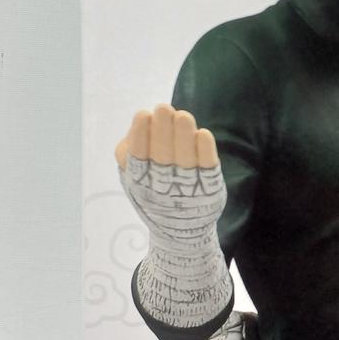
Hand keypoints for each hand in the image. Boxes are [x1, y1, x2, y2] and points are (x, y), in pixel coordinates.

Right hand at [116, 105, 224, 243]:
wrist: (181, 231)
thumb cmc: (152, 192)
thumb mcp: (131, 178)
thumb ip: (128, 154)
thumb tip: (137, 125)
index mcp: (139, 182)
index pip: (137, 158)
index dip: (140, 136)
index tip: (143, 114)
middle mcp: (162, 188)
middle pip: (163, 157)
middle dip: (163, 131)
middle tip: (163, 108)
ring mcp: (188, 189)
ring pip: (186, 161)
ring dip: (184, 137)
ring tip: (183, 115)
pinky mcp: (211, 189)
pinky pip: (208, 169)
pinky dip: (206, 152)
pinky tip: (202, 134)